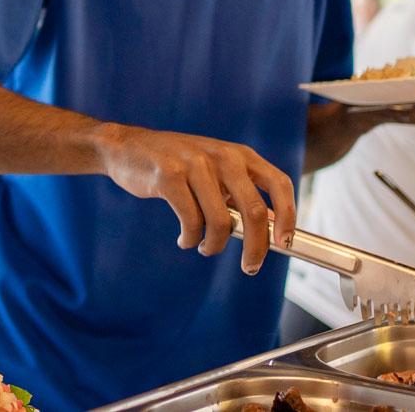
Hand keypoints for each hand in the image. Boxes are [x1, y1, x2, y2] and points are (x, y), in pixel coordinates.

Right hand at [96, 126, 295, 273]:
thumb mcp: (212, 170)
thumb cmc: (174, 165)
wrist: (126, 147)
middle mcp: (222, 156)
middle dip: (257, 247)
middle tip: (250, 267)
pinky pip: (190, 221)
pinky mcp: (169, 176)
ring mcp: (195, 164)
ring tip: (204, 248)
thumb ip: (236, 194)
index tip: (285, 243)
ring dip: (215, 245)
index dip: (288, 216)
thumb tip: (264, 232)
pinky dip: (190, 238)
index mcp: (239, 154)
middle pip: (255, 211)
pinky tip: (185, 239)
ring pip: (221, 222)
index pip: (279, 184)